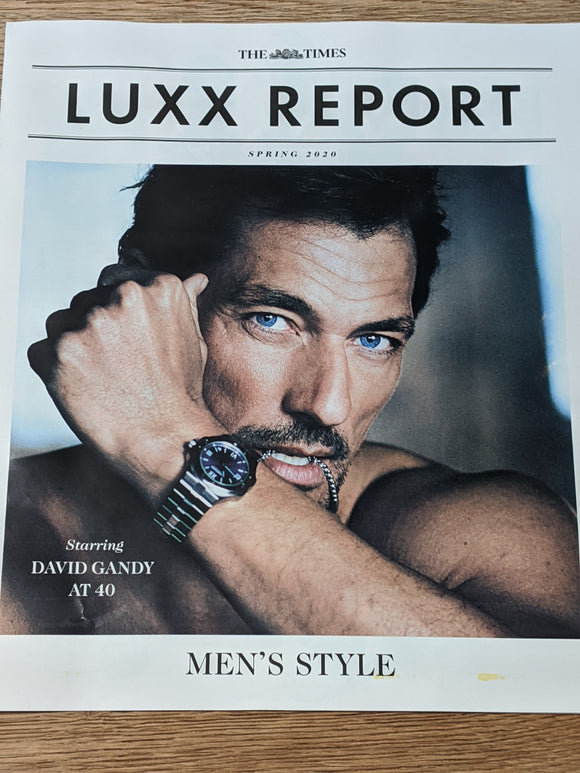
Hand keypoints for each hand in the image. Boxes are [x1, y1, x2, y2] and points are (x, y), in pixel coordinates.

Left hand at [28, 266, 222, 498]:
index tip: (129, 344)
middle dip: (94, 331)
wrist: (164, 440)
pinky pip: (41, 352)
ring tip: (101, 380)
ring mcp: (88, 324)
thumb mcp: (193, 339)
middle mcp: (122, 297)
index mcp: (157, 287)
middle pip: (86, 302)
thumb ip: (184, 303)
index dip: (119, 318)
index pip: (116, 285)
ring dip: (73, 348)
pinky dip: (54, 371)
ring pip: (61, 324)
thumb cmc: (180, 393)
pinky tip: (83, 390)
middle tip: (117, 367)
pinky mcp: (58, 352)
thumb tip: (196, 279)